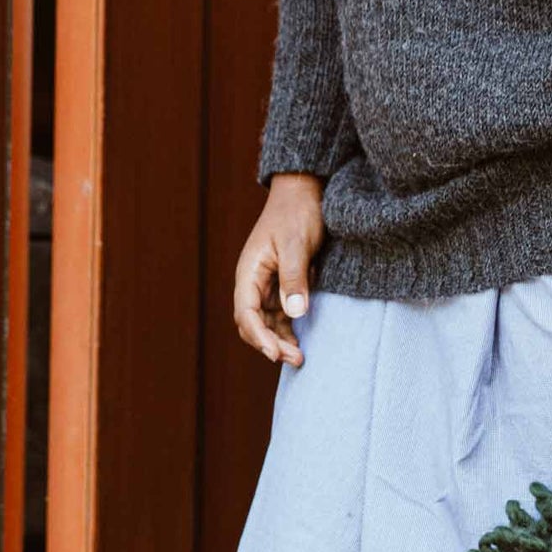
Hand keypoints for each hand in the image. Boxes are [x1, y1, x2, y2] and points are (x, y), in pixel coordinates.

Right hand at [233, 173, 324, 367]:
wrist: (305, 193)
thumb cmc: (297, 213)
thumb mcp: (296, 244)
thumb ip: (294, 278)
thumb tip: (294, 313)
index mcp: (249, 271)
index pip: (246, 312)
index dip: (258, 335)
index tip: (274, 353)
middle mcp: (253, 282)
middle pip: (253, 324)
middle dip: (270, 344)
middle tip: (295, 359)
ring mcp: (267, 286)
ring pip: (266, 324)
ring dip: (280, 342)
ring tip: (300, 358)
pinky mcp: (282, 288)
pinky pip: (280, 317)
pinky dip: (287, 333)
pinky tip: (300, 345)